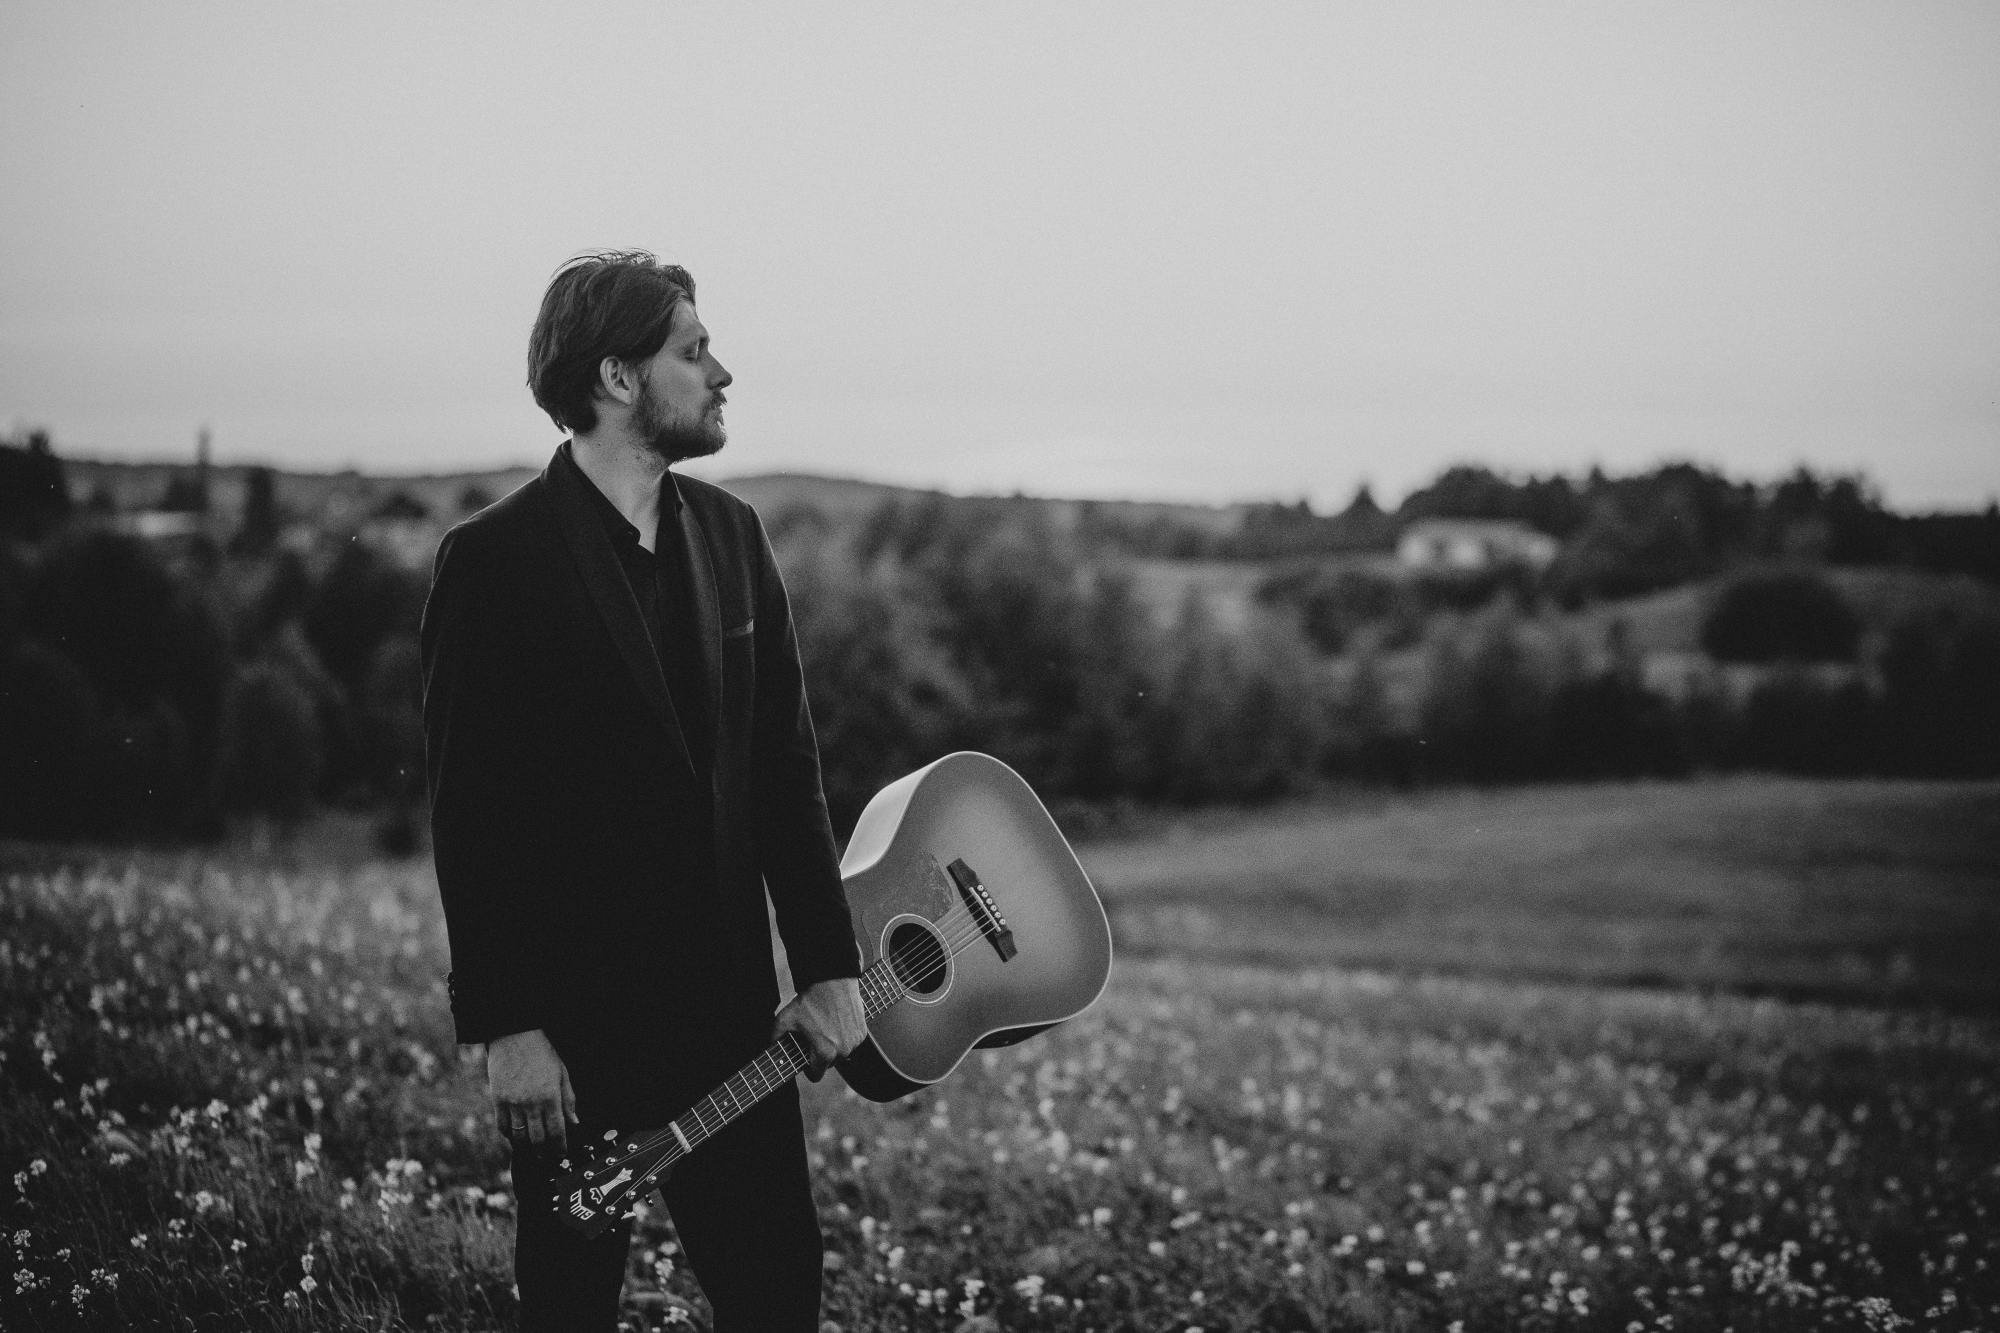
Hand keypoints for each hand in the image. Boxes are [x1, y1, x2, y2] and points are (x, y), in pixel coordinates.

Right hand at [487, 1029, 577, 1151]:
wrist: (514, 1035)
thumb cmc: (542, 1052)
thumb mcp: (562, 1073)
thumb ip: (568, 1099)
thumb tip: (574, 1123)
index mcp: (551, 1097)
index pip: (557, 1132)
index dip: (560, 1148)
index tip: (561, 1155)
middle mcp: (531, 1103)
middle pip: (538, 1140)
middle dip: (544, 1153)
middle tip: (547, 1157)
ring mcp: (513, 1103)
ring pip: (519, 1137)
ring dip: (526, 1147)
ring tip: (533, 1151)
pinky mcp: (498, 1100)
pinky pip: (502, 1126)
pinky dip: (509, 1135)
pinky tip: (515, 1136)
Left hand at [773, 978, 866, 1081]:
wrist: (833, 980)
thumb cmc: (810, 1000)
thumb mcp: (784, 1018)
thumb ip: (773, 1037)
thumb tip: (769, 1046)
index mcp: (824, 1053)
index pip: (816, 1076)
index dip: (807, 1070)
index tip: (804, 1060)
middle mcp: (842, 1051)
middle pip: (828, 1064)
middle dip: (820, 1055)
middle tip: (813, 1038)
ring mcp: (854, 1042)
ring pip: (841, 1054)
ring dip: (834, 1047)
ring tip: (825, 1028)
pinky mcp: (862, 1032)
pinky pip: (851, 1042)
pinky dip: (844, 1037)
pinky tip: (836, 1022)